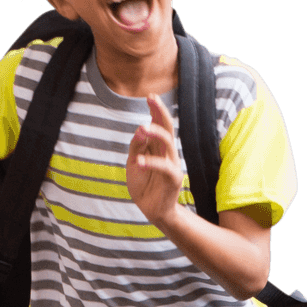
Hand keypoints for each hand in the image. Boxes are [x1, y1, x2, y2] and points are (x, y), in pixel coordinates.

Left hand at [126, 94, 185, 227]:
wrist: (152, 210)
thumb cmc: (143, 185)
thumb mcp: (133, 164)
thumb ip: (136, 147)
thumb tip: (140, 129)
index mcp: (158, 148)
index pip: (159, 125)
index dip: (156, 111)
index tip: (150, 96)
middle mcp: (167, 153)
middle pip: (168, 128)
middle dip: (160, 113)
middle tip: (152, 99)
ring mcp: (172, 165)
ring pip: (168, 144)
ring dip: (156, 134)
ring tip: (142, 128)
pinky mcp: (173, 179)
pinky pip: (164, 168)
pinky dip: (151, 163)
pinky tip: (139, 161)